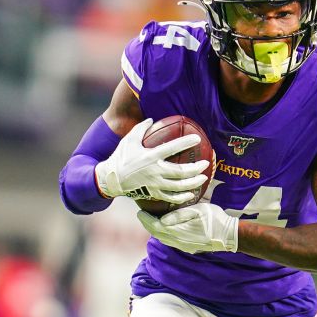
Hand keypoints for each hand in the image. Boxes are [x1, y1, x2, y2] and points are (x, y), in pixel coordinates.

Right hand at [95, 119, 209, 203]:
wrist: (111, 179)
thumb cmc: (121, 157)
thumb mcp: (129, 140)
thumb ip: (141, 128)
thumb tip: (151, 119)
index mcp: (150, 156)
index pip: (172, 148)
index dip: (186, 142)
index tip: (197, 138)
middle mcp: (155, 171)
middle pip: (180, 171)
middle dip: (195, 168)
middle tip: (205, 163)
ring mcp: (155, 184)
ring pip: (179, 186)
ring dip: (193, 183)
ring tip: (203, 178)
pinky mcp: (154, 193)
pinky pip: (171, 197)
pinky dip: (182, 197)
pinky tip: (191, 194)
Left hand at [136, 202, 238, 253]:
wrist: (229, 235)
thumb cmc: (215, 219)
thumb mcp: (198, 211)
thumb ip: (179, 215)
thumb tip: (163, 219)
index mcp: (179, 231)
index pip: (156, 227)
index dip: (146, 220)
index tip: (140, 212)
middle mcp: (179, 241)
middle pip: (157, 234)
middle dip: (148, 225)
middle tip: (142, 215)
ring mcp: (183, 246)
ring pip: (163, 239)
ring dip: (155, 231)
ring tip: (150, 221)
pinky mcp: (188, 247)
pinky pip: (171, 242)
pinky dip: (163, 235)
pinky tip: (164, 229)